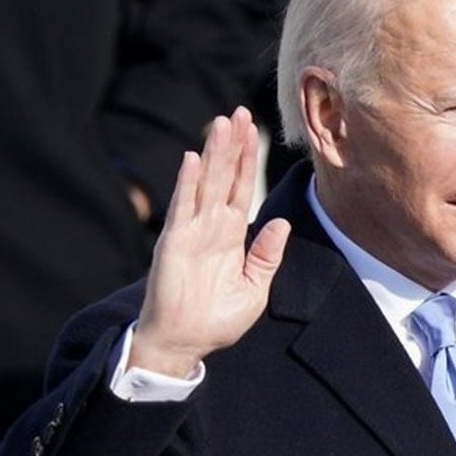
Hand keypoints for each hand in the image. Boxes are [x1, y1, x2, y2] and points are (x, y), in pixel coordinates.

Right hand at [132, 107, 289, 376]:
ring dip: (213, 154)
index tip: (255, 129)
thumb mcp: (254, 288)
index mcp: (231, 235)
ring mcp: (192, 231)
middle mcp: (212, 226)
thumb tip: (280, 221)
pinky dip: (188, 183)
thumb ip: (267, 255)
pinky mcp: (174, 243)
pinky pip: (183, 208)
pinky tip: (194, 159)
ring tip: (222, 123)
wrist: (185, 343)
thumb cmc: (217, 320)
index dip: (248, 159)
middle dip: (233, 145)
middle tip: (240, 112)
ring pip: (206, 184)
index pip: (242, 187)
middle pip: (225, 176)